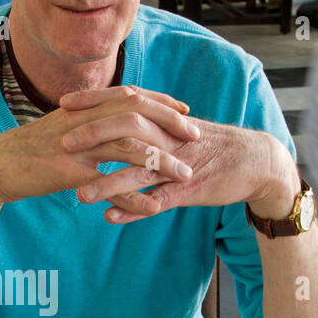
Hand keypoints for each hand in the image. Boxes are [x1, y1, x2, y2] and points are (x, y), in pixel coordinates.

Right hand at [0, 87, 200, 210]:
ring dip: (162, 162)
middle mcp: (84, 121)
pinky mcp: (69, 173)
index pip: (130, 96)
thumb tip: (109, 124)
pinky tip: (152, 209)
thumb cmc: (27, 151)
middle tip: (196, 136)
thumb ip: (87, 124)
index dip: (160, 102)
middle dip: (171, 123)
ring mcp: (77, 147)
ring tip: (186, 175)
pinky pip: (109, 186)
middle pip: (137, 114)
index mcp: (84, 110)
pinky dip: (133, 198)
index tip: (184, 110)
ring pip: (129, 149)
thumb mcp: (62, 131)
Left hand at [57, 87, 298, 223]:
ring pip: (139, 171)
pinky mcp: (189, 189)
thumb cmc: (211, 146)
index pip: (125, 100)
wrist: (255, 162)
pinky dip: (134, 210)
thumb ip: (149, 124)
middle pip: (128, 129)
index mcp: (164, 119)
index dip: (94, 101)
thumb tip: (115, 118)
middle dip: (94, 135)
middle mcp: (169, 137)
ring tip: (79, 194)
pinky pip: (158, 200)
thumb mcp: (177, 129)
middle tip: (63, 143)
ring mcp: (178, 164)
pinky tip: (110, 218)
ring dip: (108, 182)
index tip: (64, 104)